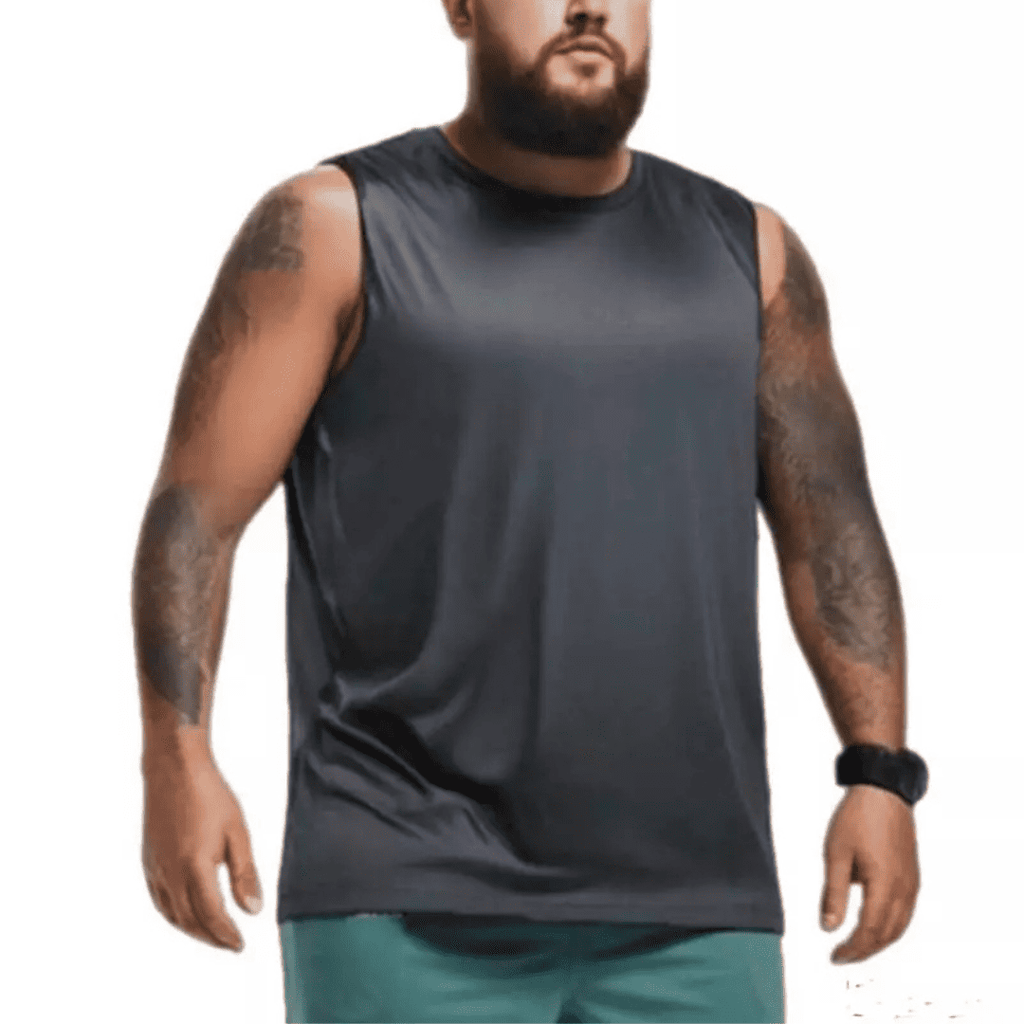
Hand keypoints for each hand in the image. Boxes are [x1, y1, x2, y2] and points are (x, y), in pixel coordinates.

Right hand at [142, 753, 262, 952]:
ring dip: (193, 930)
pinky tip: (186, 915)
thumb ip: (244, 873)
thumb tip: (252, 910)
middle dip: (211, 937)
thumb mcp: (238, 832)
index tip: (240, 944)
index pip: (212, 915)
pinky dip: (174, 915)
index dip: (226, 934)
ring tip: (213, 935)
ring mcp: (156, 869)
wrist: (174, 770)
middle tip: (231, 944)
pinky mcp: (148, 861)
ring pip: (172, 914)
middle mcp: (171, 873)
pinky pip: (159, 900)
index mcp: (195, 867)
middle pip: (190, 921)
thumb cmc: (211, 796)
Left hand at [820, 783, 919, 964]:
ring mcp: (912, 883)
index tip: (835, 955)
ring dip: (879, 941)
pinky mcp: (912, 876)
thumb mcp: (836, 854)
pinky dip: (891, 927)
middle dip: (865, 950)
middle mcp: (904, 889)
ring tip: (857, 946)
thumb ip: (833, 893)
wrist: (883, 791)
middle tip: (843, 956)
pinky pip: (906, 913)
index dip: (852, 948)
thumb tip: (828, 926)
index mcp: (884, 885)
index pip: (869, 930)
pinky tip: (876, 925)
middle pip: (887, 934)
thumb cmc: (858, 817)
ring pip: (900, 926)